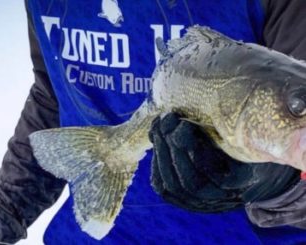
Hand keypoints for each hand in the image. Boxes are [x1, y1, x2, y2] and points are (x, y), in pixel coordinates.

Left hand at [148, 113, 299, 211]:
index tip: (183, 122)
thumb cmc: (257, 149)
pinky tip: (157, 140)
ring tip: (159, 125)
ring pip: (170, 184)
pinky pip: (163, 185)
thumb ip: (275, 136)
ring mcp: (199, 200)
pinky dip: (157, 163)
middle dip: (171, 147)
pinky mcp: (185, 196)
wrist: (253, 172)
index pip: (207, 176)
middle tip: (167, 118)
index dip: (190, 149)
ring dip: (161, 152)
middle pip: (184, 182)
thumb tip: (297, 120)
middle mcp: (218, 199)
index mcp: (238, 186)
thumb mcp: (266, 140)